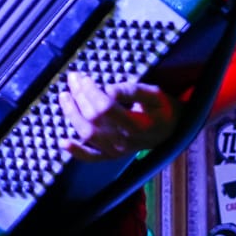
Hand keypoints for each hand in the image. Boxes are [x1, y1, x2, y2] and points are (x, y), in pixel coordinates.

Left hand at [59, 72, 176, 160]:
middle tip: (73, 78)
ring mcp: (116, 151)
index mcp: (138, 125)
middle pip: (93, 117)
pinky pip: (91, 157)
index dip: (91, 92)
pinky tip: (62, 142)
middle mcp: (125, 141)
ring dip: (71, 113)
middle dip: (79, 95)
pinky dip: (75, 151)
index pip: (105, 107)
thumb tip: (107, 89)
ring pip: (86, 133)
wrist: (172, 131)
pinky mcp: (111, 156)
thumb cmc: (162, 109)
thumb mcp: (154, 94)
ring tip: (64, 95)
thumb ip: (131, 91)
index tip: (85, 78)